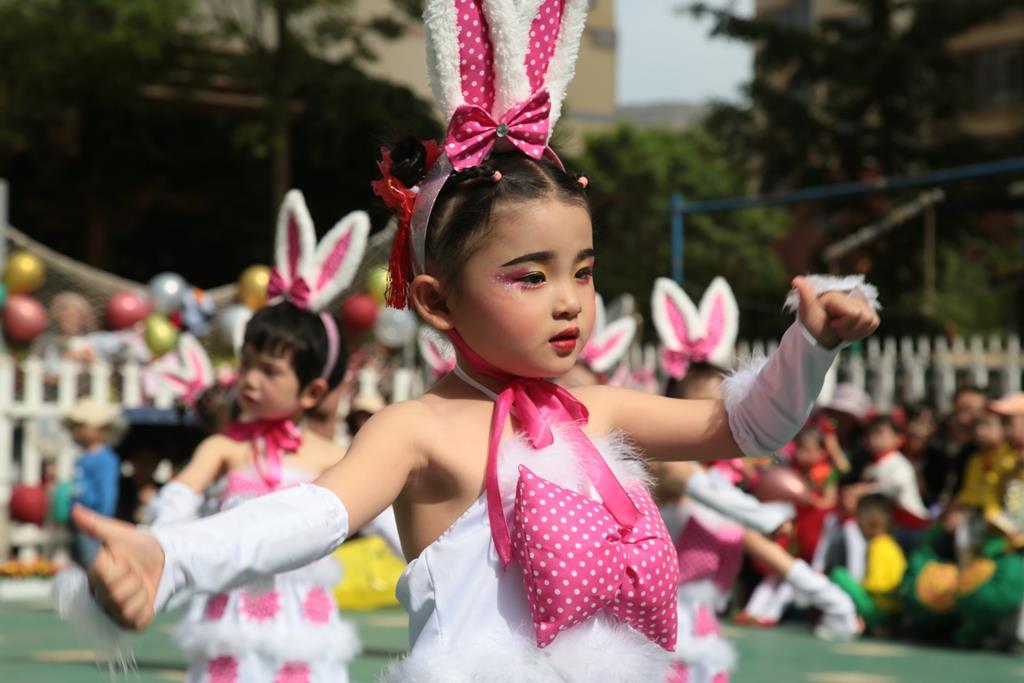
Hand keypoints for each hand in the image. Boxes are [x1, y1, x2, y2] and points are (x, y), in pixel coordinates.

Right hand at [71, 505, 164, 629]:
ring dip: (141, 594)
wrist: (164, 559)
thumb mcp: (119, 533)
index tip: (121, 561)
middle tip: (135, 574)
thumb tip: (74, 508)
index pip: (105, 577)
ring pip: (127, 608)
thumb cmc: (138, 546)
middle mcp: (99, 599)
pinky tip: (147, 599)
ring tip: (141, 586)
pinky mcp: (130, 623)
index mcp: (93, 578)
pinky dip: (147, 609)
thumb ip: (95, 524)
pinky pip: (138, 620)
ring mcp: (114, 613)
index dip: (120, 568)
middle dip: (132, 581)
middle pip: (116, 595)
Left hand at [792, 276, 879, 348]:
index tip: (830, 322)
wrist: (818, 337)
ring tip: (840, 328)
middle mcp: (850, 292)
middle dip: (848, 328)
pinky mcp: (868, 311)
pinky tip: (848, 330)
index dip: (842, 323)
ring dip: (853, 331)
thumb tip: (797, 280)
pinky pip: (874, 323)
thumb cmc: (812, 324)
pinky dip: (860, 332)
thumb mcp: (808, 312)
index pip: (854, 313)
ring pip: (870, 320)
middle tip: (834, 326)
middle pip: (864, 317)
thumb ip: (806, 297)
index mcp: (836, 292)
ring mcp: (860, 301)